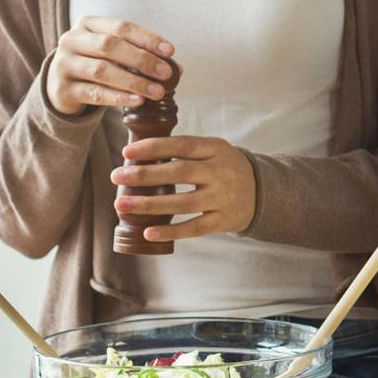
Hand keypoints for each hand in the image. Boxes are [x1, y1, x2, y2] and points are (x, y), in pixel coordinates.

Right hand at [46, 16, 174, 114]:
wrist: (59, 85)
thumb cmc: (94, 63)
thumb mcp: (112, 53)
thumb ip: (140, 55)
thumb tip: (177, 67)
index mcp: (87, 24)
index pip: (121, 27)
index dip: (147, 38)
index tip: (170, 51)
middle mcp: (72, 40)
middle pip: (110, 46)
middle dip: (142, 60)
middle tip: (166, 74)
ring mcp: (64, 65)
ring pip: (102, 71)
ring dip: (134, 81)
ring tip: (157, 92)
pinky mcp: (62, 89)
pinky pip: (94, 93)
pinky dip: (118, 97)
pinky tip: (137, 101)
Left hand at [111, 135, 256, 240]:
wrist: (262, 192)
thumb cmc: (224, 167)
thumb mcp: (213, 150)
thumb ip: (185, 150)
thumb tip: (139, 153)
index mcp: (216, 149)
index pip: (182, 145)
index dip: (154, 147)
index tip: (127, 151)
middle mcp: (220, 172)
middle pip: (179, 172)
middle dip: (144, 175)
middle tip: (116, 176)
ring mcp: (222, 197)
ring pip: (182, 202)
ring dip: (149, 204)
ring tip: (121, 205)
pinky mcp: (222, 220)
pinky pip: (193, 227)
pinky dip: (170, 231)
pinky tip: (147, 232)